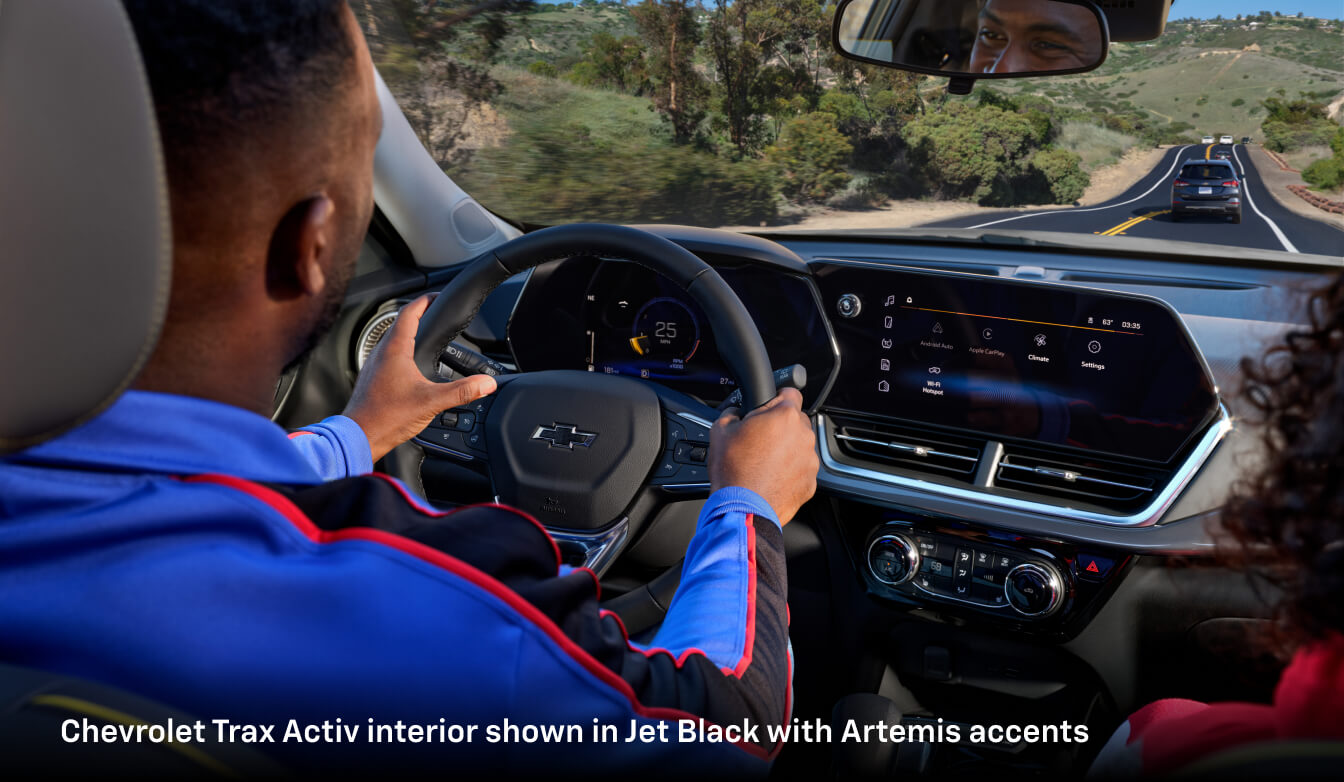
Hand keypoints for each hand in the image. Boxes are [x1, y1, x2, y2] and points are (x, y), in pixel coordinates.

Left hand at [343, 294, 496, 461]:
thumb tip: (486, 384)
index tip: (436, 297)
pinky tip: (411, 368)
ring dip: (409, 334)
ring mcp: (374, 365)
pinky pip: (388, 356)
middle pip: (400, 323)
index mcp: (395, 349)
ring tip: (425, 337)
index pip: (410, 312)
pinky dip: (402, 352)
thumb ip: (462, 391)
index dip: (425, 301)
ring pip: (392, 340)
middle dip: (419, 316)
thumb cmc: (385, 417)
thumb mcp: (431, 402)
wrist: (358, 436)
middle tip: (434, 314)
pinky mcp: (372, 378)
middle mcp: (381, 353)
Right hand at [709, 388, 817, 524]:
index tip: (769, 406)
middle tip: (759, 439)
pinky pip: (801, 468)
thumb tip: (735, 413)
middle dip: (779, 426)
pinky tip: (771, 477)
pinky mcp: (811, 481)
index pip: (791, 392)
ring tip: (764, 462)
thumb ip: (732, 413)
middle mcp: (803, 435)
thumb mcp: (720, 430)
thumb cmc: (733, 471)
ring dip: (786, 449)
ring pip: (800, 445)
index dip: (777, 398)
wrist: (743, 509)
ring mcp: (810, 460)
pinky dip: (790, 471)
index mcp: (784, 416)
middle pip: (795, 421)